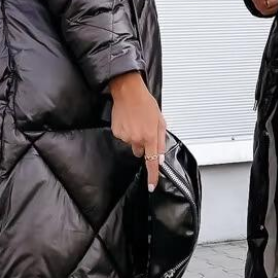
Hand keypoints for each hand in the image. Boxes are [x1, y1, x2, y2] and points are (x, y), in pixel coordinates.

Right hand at [109, 72, 166, 190]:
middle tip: (144, 128)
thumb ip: (161, 142)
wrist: (128, 91)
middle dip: (143, 144)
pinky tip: (128, 120)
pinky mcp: (116, 132)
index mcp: (150, 137)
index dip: (152, 176)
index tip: (151, 186)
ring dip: (134, 136)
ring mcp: (125, 136)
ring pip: (131, 144)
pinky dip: (126, 131)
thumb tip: (160, 158)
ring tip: (136, 121)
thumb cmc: (145, 103)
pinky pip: (123, 137)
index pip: (152, 162)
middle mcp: (137, 139)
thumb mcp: (160, 121)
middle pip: (140, 151)